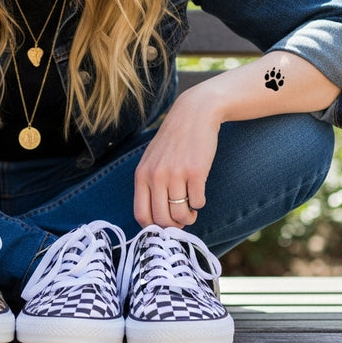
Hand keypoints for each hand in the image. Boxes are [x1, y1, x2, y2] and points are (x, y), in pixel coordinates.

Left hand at [134, 91, 219, 227]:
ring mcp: (176, 174)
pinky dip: (200, 203)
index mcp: (141, 175)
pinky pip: (198, 202)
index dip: (153, 227)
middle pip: (161, 219)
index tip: (163, 225)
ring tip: (191, 210)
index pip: (141, 215)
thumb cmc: (173, 141)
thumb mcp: (151, 160)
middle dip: (173, 226)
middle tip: (181, 220)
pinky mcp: (196, 172)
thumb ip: (149, 185)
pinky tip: (199, 193)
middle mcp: (156, 176)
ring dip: (188, 218)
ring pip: (180, 214)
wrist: (194, 115)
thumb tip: (156, 219)